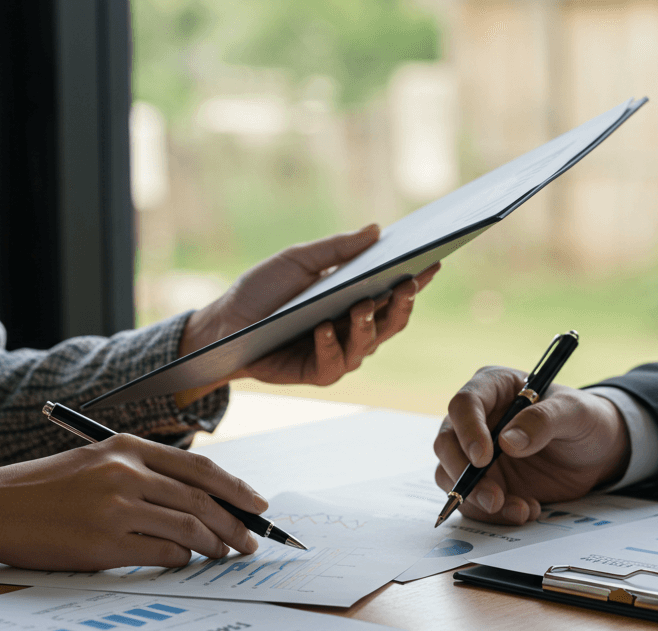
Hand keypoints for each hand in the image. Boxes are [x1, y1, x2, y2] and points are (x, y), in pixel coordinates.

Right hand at [0, 434, 268, 569]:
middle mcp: (126, 472)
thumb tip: (196, 500)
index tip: (257, 506)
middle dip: (235, 524)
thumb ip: (141, 473)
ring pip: (189, 527)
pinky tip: (184, 562)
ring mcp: (116, 508)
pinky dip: (182, 559)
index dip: (236, 489)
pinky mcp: (104, 543)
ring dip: (214, 546)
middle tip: (250, 542)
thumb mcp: (95, 463)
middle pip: (202, 499)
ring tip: (225, 556)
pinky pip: (162, 553)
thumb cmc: (42, 490)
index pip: (200, 468)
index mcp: (127, 448)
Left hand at [180, 224, 439, 385]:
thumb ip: (338, 249)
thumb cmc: (264, 290)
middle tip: (406, 285)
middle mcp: (353, 328)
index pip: (394, 290)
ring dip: (367, 324)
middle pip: (391, 321)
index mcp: (355, 298)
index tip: (433, 261)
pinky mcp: (317, 372)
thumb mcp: (299, 261)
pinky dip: (330, 345)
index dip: (416, 278)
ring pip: (368, 344)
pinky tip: (325, 329)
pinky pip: (334, 363)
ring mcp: (338, 352)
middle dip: (402, 303)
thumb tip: (378, 230)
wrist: (225, 324)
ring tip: (361, 304)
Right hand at [433, 367, 630, 524]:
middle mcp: (477, 419)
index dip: (468, 430)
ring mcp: (475, 452)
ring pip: (451, 476)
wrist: (596, 453)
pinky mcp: (483, 482)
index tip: (483, 458)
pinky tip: (525, 510)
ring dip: (477, 500)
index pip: (465, 403)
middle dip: (464, 475)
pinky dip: (492, 514)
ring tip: (521, 510)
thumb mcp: (575, 413)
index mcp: (494, 387)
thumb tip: (508, 442)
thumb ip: (543, 421)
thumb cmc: (584, 420)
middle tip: (493, 498)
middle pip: (446, 443)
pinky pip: (471, 501)